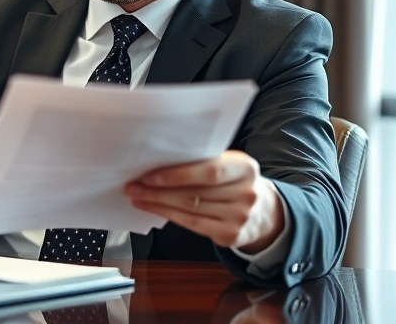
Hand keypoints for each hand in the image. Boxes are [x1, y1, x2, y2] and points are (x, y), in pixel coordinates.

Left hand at [125, 150, 283, 252]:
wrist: (262, 211)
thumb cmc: (233, 181)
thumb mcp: (228, 165)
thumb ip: (202, 162)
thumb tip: (157, 161)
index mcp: (245, 167)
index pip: (209, 171)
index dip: (177, 175)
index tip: (148, 175)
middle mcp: (246, 193)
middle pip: (194, 193)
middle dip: (158, 190)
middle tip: (133, 186)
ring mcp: (240, 217)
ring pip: (190, 209)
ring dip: (157, 203)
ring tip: (136, 196)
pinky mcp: (230, 235)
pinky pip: (192, 225)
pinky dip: (167, 215)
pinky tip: (151, 208)